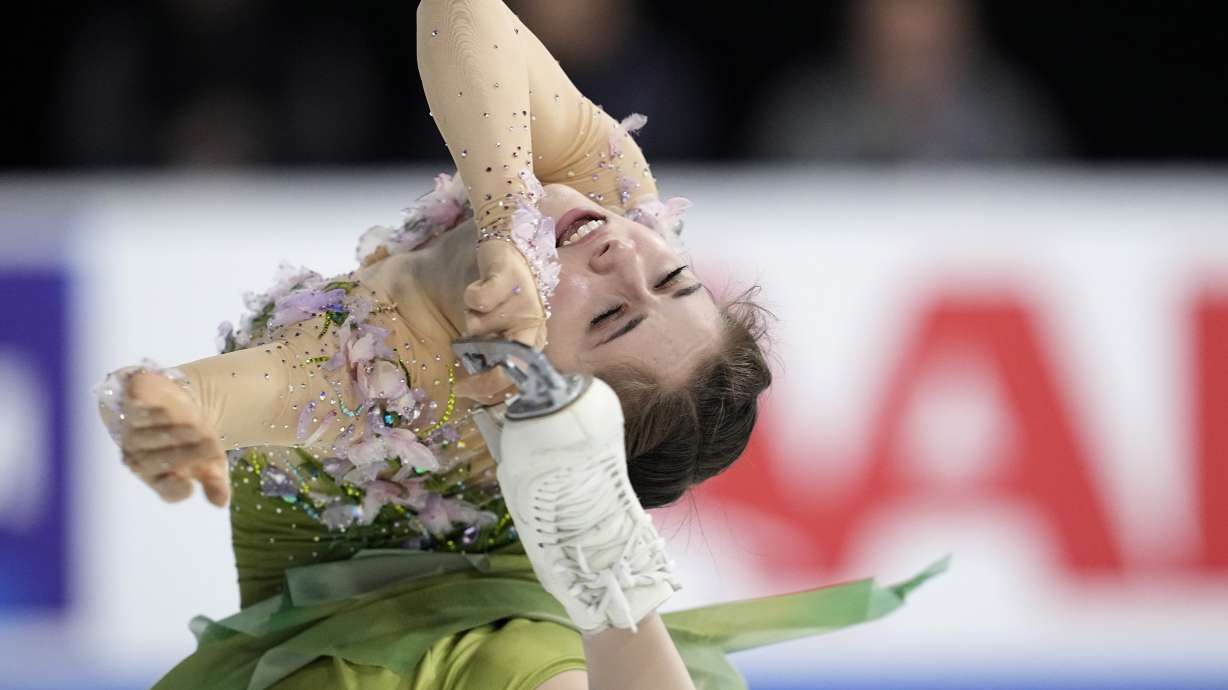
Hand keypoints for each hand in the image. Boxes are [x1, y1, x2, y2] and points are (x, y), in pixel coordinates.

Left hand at [111, 371, 229, 505]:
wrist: (182, 403)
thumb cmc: (196, 439)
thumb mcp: (212, 462)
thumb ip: (215, 482)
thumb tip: (221, 503)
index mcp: (160, 479)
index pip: (168, 490)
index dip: (176, 489)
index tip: (190, 485)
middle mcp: (141, 461)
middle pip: (159, 463)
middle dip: (186, 454)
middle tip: (210, 445)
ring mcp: (133, 435)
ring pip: (150, 438)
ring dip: (174, 433)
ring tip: (196, 426)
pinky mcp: (130, 410)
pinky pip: (138, 415)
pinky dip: (152, 414)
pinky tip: (166, 412)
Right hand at [456, 239, 547, 402]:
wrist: (513, 249)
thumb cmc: (506, 298)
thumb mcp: (505, 329)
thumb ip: (497, 355)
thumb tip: (475, 387)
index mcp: (535, 339)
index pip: (516, 375)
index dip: (486, 386)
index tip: (461, 389)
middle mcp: (533, 322)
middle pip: (502, 356)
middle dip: (477, 354)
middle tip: (466, 347)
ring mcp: (523, 300)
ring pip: (478, 327)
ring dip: (472, 317)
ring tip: (483, 305)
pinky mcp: (508, 277)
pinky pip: (477, 300)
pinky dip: (471, 295)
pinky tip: (479, 289)